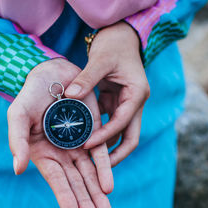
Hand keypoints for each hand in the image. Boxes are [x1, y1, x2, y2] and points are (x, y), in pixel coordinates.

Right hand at [7, 58, 112, 207]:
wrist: (52, 74)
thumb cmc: (30, 96)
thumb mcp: (18, 115)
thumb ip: (17, 140)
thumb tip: (18, 168)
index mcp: (42, 154)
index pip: (55, 178)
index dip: (63, 194)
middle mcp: (61, 154)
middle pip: (75, 182)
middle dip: (84, 201)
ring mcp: (78, 145)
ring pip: (90, 174)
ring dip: (97, 193)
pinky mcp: (94, 133)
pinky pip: (100, 154)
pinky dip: (105, 170)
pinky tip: (109, 187)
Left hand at [65, 22, 149, 166]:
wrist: (121, 37)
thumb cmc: (114, 45)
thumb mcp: (100, 60)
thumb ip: (86, 79)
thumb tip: (70, 96)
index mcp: (137, 94)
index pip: (122, 123)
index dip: (104, 136)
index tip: (85, 146)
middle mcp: (135, 103)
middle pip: (130, 138)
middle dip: (116, 156)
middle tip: (97, 171)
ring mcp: (127, 105)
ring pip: (120, 134)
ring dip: (106, 147)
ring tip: (87, 161)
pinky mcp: (117, 104)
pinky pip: (110, 124)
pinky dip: (99, 133)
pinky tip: (82, 140)